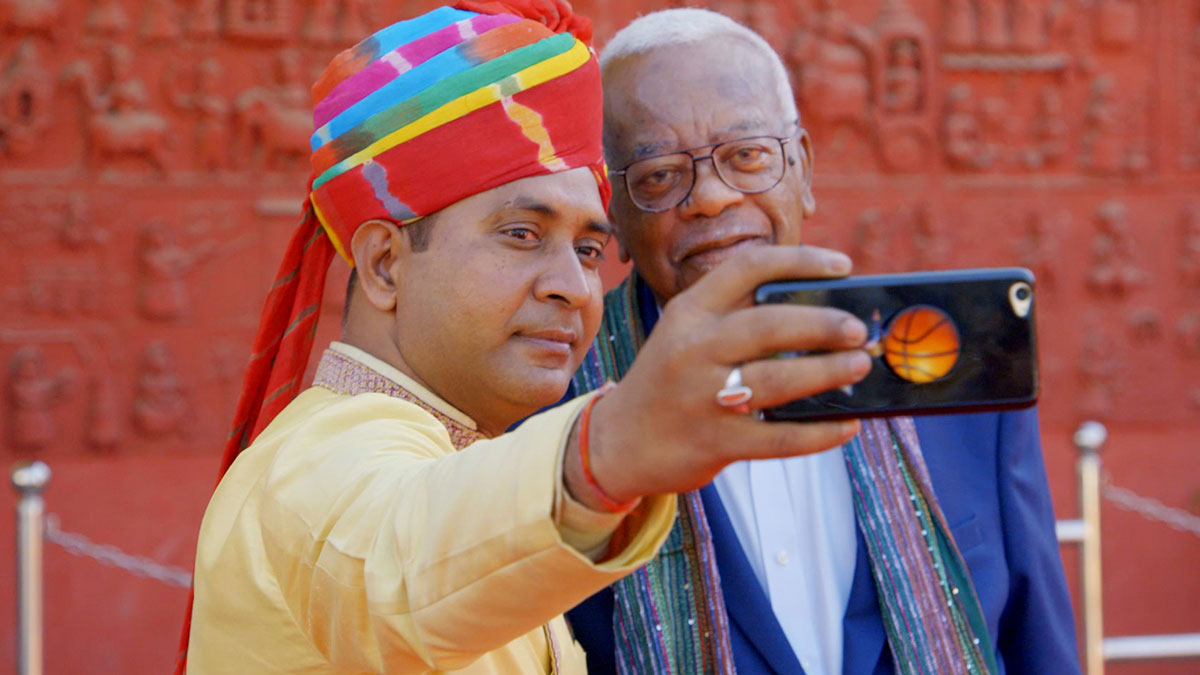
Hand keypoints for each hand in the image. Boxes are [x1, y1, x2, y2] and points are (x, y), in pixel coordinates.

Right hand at [568, 245, 870, 505]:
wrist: (617, 442)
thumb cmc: (670, 380)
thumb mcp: (686, 334)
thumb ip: (737, 317)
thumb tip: (822, 312)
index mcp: (689, 311)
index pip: (748, 268)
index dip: (800, 261)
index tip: (844, 265)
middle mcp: (693, 349)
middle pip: (768, 325)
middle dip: (823, 323)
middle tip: (859, 329)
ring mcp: (702, 398)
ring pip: (777, 381)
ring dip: (828, 372)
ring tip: (859, 366)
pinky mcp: (715, 443)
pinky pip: (779, 438)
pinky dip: (819, 433)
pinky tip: (847, 424)